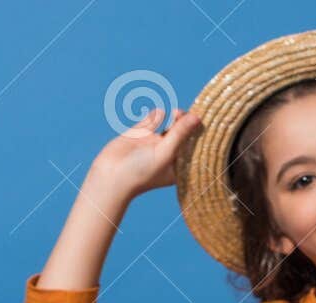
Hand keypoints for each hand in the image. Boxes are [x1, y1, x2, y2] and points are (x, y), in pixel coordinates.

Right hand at [87, 107, 203, 200]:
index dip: (199, 133)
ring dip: (175, 117)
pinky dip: (157, 115)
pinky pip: (153, 119)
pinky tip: (158, 115)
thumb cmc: (141, 172)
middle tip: (187, 115)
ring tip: (176, 114)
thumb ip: (180, 134)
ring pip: (170, 124)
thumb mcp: (165, 153)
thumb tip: (196, 117)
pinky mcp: (140, 133)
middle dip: (187, 122)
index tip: (205, 119)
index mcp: (178, 165)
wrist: (110, 174)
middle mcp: (168, 154)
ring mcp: (154, 143)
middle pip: (184, 133)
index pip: (194, 146)